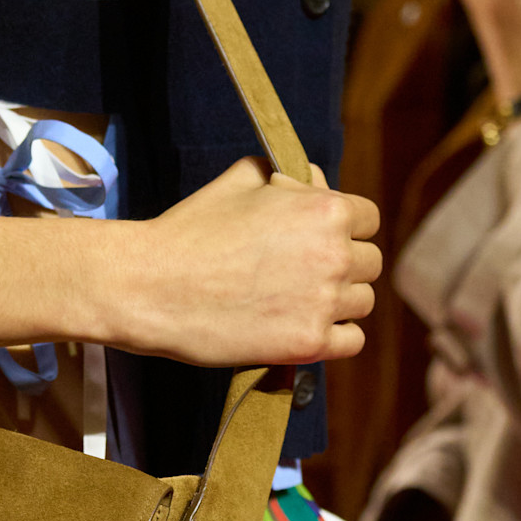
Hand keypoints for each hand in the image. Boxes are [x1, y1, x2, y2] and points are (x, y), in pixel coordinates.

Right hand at [133, 159, 380, 366]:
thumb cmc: (189, 232)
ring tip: (298, 300)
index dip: (344, 227)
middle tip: (303, 272)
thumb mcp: (239, 181)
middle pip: (370, 263)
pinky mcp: (308, 343)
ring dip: (338, 301)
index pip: (368, 218)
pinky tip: (304, 325)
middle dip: (342, 265)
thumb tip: (313, 182)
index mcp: (324, 210)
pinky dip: (334, 335)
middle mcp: (334, 255)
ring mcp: (323, 302)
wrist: (150, 287)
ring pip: (362, 303)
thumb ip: (287, 177)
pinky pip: (351, 341)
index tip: (320, 238)